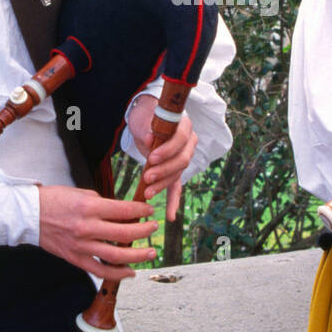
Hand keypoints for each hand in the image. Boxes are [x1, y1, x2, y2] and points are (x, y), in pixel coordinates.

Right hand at [38, 185, 157, 281]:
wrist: (29, 215)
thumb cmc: (54, 200)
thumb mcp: (82, 194)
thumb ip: (104, 205)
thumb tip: (124, 213)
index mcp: (89, 208)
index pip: (124, 210)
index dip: (141, 210)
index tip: (149, 210)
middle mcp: (87, 228)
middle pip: (124, 233)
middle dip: (144, 231)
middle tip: (153, 228)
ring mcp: (81, 246)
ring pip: (116, 256)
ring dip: (137, 256)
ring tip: (150, 253)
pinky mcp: (75, 259)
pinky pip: (99, 270)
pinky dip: (117, 274)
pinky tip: (130, 272)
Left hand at [127, 94, 197, 221]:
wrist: (146, 119)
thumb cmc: (146, 116)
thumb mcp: (142, 118)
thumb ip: (146, 128)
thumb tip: (151, 140)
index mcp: (184, 126)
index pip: (182, 139)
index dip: (168, 150)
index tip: (152, 157)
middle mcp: (189, 143)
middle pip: (182, 160)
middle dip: (164, 171)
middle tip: (147, 177)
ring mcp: (183, 158)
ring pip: (177, 175)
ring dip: (163, 185)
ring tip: (147, 192)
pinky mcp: (174, 170)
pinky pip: (176, 187)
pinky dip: (173, 201)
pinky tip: (170, 216)